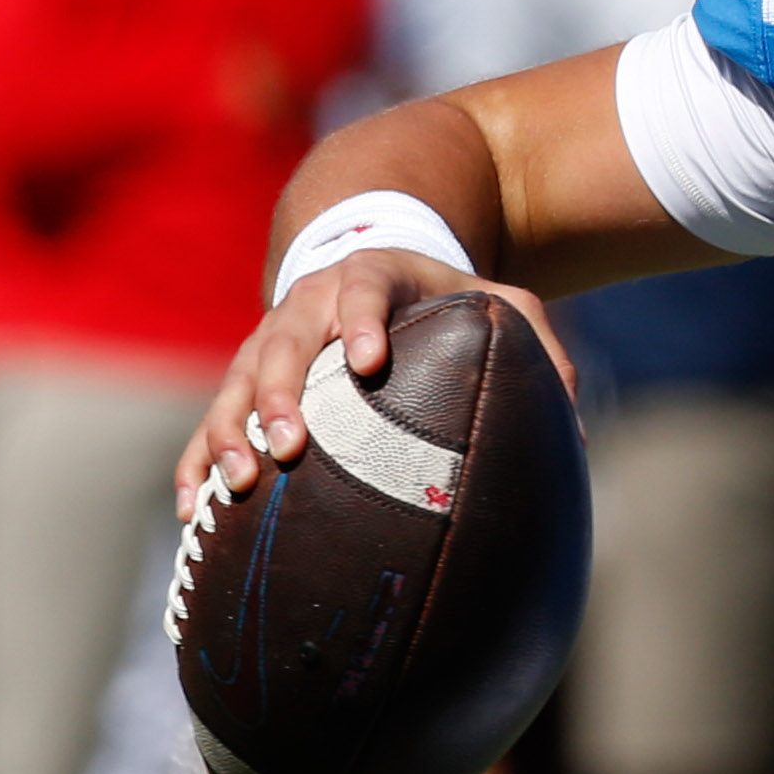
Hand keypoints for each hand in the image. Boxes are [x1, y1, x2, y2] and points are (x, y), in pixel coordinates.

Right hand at [173, 249, 573, 510]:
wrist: (365, 263)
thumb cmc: (443, 298)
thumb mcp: (498, 300)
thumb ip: (538, 345)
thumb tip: (578, 429)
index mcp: (371, 277)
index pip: (365, 289)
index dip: (363, 321)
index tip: (369, 362)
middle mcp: (308, 305)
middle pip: (283, 343)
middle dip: (279, 394)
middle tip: (290, 445)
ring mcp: (266, 342)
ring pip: (234, 384)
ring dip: (230, 432)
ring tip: (239, 484)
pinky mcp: (242, 382)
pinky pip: (209, 421)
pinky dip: (196, 462)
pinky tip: (195, 511)